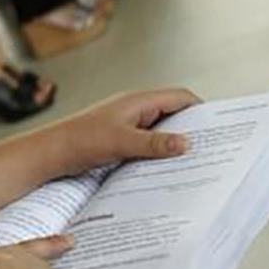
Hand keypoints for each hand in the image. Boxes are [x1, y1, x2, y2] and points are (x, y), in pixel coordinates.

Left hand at [49, 88, 199, 175]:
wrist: (49, 153)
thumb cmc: (80, 141)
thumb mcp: (122, 142)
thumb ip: (154, 142)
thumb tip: (187, 143)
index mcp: (138, 102)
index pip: (180, 98)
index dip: (200, 110)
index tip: (218, 129)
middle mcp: (134, 110)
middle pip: (172, 115)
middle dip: (190, 130)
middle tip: (211, 150)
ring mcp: (126, 125)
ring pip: (159, 131)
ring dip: (172, 144)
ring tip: (193, 163)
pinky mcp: (119, 140)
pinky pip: (146, 144)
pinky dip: (157, 153)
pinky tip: (165, 170)